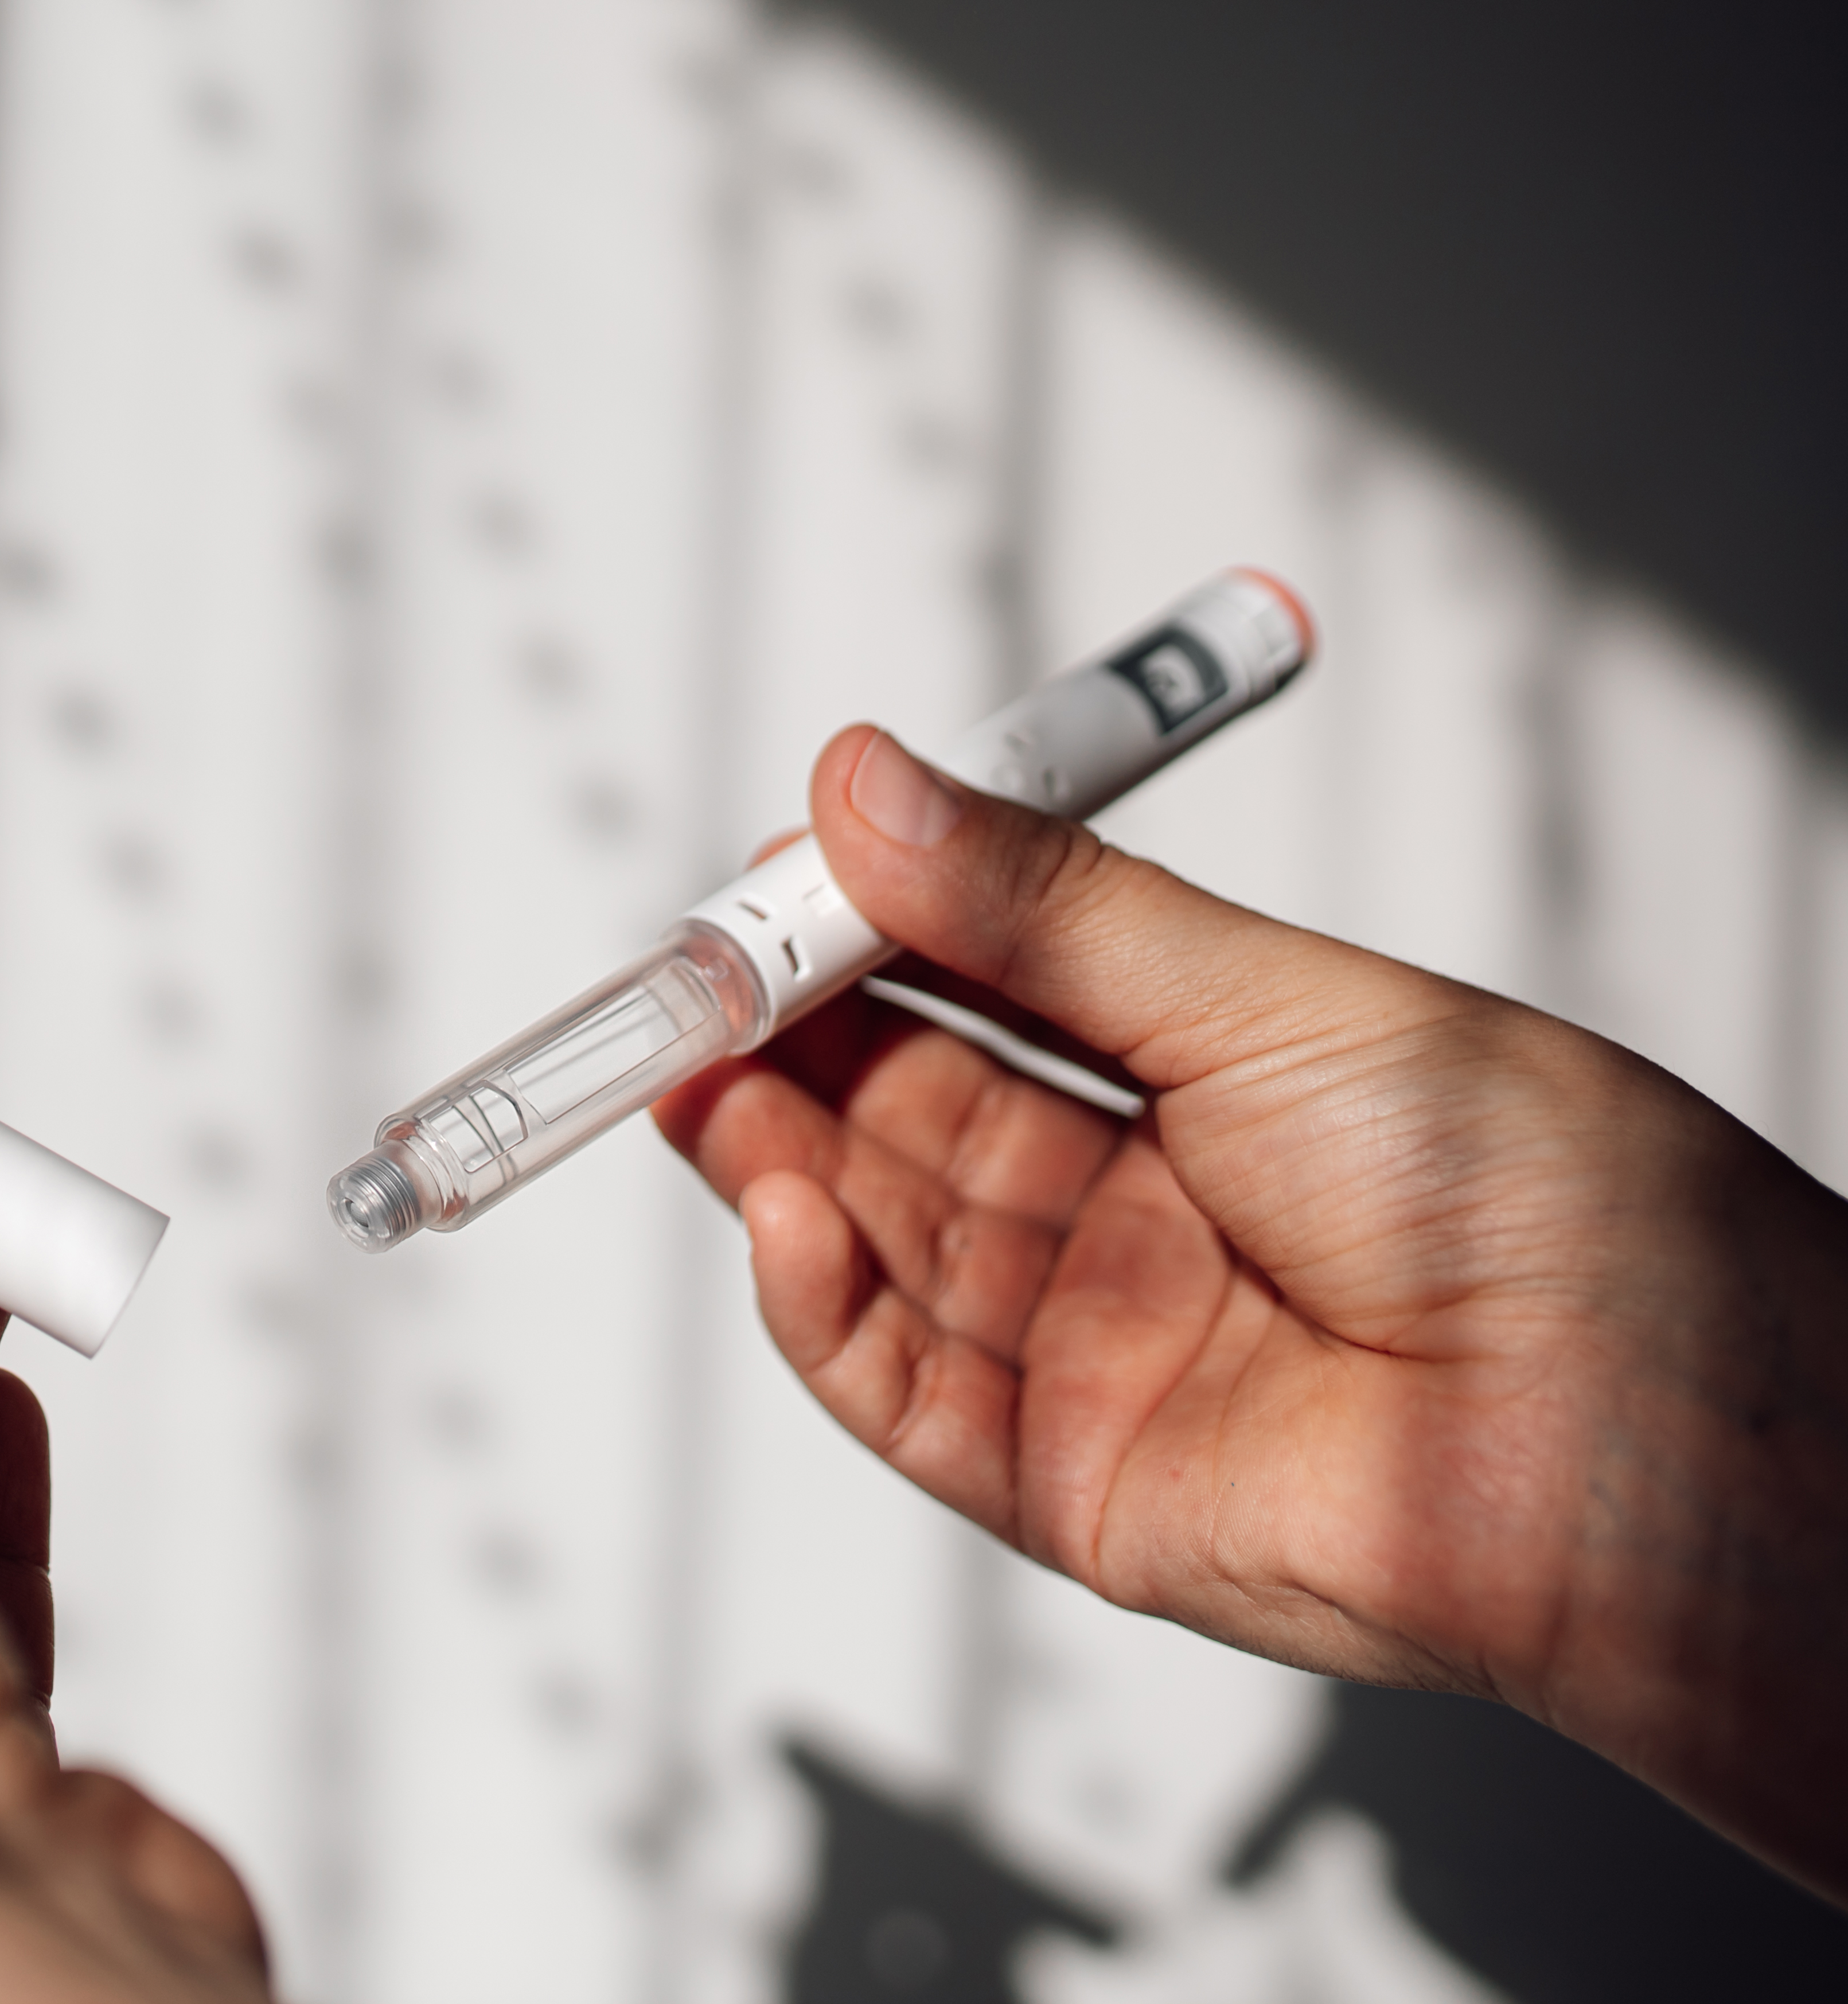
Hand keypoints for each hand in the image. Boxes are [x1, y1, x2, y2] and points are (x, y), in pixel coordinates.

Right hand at [655, 726, 1847, 1897]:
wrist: (1637, 1430)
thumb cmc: (1517, 1190)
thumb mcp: (1259, 998)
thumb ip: (1043, 910)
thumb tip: (869, 783)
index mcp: (1204, 1079)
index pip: (985, 994)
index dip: (867, 937)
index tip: (766, 879)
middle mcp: (1142, 1212)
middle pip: (909, 1119)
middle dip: (787, 1048)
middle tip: (685, 985)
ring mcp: (1099, 1349)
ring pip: (884, 1246)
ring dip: (776, 1163)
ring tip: (699, 1084)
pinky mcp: (1070, 1481)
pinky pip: (905, 1393)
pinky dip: (820, 1309)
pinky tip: (776, 1218)